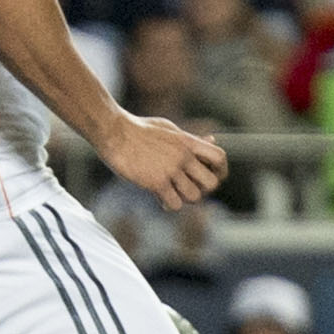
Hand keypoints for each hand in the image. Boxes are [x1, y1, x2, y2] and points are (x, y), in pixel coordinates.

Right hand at [99, 112, 227, 212]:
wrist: (113, 132)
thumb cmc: (138, 128)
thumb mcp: (169, 128)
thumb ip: (190, 138)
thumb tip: (211, 140)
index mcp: (188, 141)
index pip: (220, 158)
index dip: (220, 171)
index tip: (211, 176)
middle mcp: (183, 156)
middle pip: (211, 183)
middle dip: (203, 190)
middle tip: (189, 188)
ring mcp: (170, 169)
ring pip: (194, 197)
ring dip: (184, 199)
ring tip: (172, 193)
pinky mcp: (155, 182)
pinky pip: (174, 203)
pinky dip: (169, 205)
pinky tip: (160, 198)